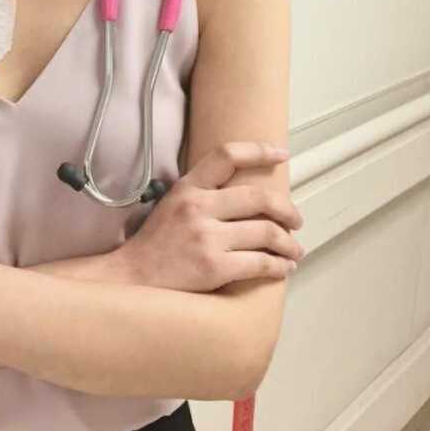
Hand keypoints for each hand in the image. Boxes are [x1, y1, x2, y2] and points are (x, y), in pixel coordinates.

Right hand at [111, 142, 304, 292]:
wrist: (133, 279)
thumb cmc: (156, 244)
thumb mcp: (173, 204)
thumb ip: (204, 194)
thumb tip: (248, 195)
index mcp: (188, 188)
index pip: (227, 155)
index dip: (259, 151)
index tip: (281, 155)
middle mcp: (198, 207)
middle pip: (259, 198)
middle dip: (288, 210)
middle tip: (296, 220)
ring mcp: (207, 238)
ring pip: (267, 232)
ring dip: (289, 243)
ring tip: (294, 249)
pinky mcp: (214, 267)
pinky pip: (261, 263)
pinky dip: (280, 266)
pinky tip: (283, 268)